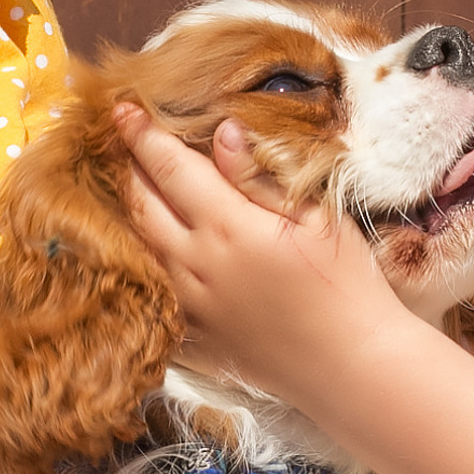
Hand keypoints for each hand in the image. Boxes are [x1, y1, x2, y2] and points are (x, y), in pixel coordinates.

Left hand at [114, 107, 411, 404]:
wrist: (351, 365)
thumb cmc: (346, 284)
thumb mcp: (315, 218)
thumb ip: (260, 175)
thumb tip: (223, 131)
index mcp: (228, 227)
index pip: (170, 168)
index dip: (143, 135)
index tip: (123, 108)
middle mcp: (196, 265)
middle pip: (142, 204)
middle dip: (129, 167)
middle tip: (122, 139)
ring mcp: (189, 305)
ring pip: (140, 246)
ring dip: (130, 210)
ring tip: (130, 182)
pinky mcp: (192, 336)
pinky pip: (153, 288)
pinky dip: (144, 257)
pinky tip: (151, 244)